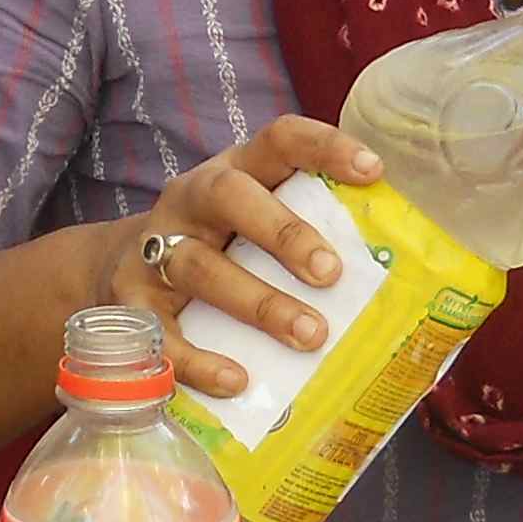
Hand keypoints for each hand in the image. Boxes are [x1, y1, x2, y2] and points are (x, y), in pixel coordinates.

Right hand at [97, 118, 386, 398]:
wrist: (114, 269)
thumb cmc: (217, 248)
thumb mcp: (252, 222)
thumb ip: (307, 228)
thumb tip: (408, 266)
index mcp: (234, 171)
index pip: (278, 141)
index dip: (324, 148)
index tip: (373, 171)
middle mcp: (190, 200)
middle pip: (230, 196)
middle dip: (284, 233)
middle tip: (333, 273)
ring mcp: (154, 250)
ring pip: (200, 268)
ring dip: (259, 303)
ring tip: (311, 335)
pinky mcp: (129, 303)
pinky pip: (162, 334)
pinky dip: (199, 360)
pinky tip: (238, 380)